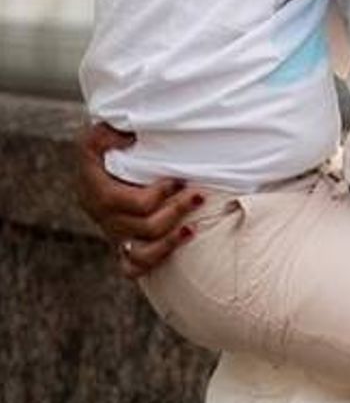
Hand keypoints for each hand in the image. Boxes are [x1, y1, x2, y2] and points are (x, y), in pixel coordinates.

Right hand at [72, 122, 199, 277]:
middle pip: (143, 227)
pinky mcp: (122, 246)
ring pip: (140, 254)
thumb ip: (108, 134)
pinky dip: (155, 261)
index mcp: (97, 194)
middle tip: (199, 196)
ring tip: (193, 228)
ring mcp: (114, 235)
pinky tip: (176, 246)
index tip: (178, 180)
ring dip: (170, 242)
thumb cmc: (103, 149)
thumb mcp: (98, 135)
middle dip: (176, 211)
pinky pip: (133, 268)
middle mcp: (105, 218)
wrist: (97, 170)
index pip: (129, 204)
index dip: (158, 195)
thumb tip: (130, 136)